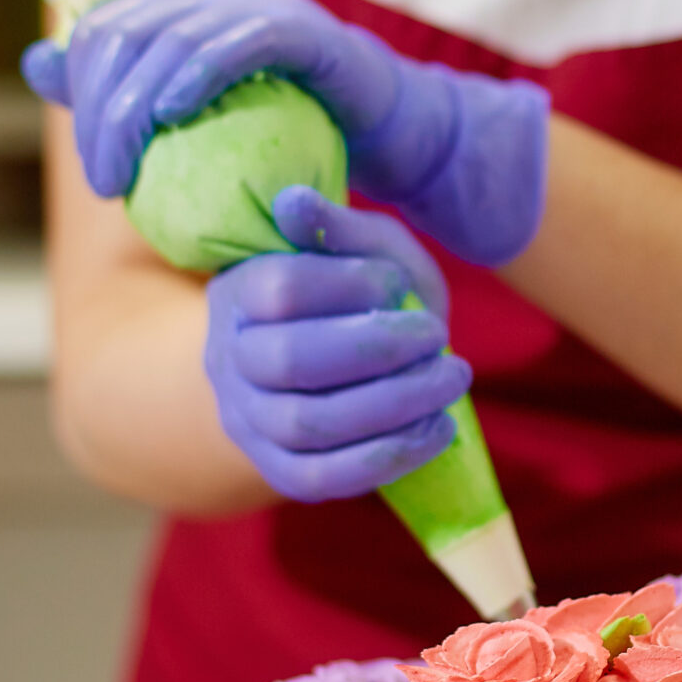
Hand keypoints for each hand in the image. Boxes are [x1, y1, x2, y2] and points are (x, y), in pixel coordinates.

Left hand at [25, 0, 547, 267]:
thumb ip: (122, 92)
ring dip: (136, 107)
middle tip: (104, 181)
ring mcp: (254, 3)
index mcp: (179, 6)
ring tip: (126, 171)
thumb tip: (34, 66)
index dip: (83, 95)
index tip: (96, 171)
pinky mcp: (297, 27)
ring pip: (170, 38)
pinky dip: (195, 76)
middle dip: (101, 111)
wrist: (386, 134)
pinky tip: (172, 117)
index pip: (104, 34)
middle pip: (127, 35)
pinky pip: (233, 43)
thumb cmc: (293, 134)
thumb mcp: (195, 123)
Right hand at [203, 188, 472, 501]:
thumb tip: (292, 203)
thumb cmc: (361, 295)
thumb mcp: (362, 249)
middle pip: (289, 360)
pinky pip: (325, 479)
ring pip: (310, 424)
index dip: (348, 286)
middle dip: (378, 349)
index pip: (280, 290)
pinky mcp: (281, 471)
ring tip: (452, 378)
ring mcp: (250, 422)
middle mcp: (229, 361)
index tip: (397, 282)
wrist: (346, 361)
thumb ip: (339, 228)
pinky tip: (439, 428)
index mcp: (238, 294)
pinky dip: (389, 457)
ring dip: (395, 403)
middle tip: (438, 336)